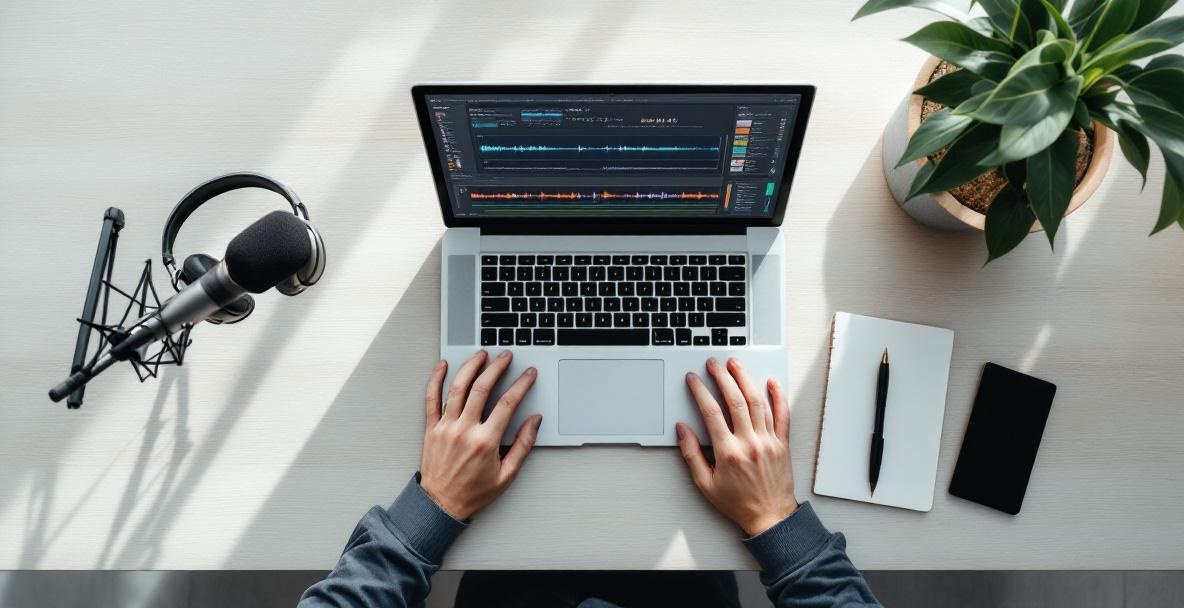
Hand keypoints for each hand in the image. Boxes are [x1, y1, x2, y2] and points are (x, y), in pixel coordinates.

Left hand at [420, 350, 542, 519]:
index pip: (507, 404)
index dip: (521, 385)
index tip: (528, 374)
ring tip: (481, 354)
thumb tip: (534, 421)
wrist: (440, 504)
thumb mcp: (507, 475)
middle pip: (482, 389)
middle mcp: (464, 430)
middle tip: (506, 357)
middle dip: (497, 368)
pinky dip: (436, 379)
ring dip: (470, 367)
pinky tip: (443, 365)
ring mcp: (445, 427)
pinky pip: (431, 398)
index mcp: (485, 442)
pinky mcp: (431, 428)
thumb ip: (523, 445)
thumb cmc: (473, 492)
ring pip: (457, 388)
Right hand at [676, 357, 797, 536]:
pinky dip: (778, 397)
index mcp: (728, 452)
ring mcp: (768, 441)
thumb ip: (691, 455)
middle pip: (735, 400)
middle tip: (713, 364)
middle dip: (722, 377)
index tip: (693, 380)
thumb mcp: (705, 484)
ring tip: (735, 365)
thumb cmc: (737, 503)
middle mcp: (749, 443)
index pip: (711, 412)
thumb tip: (682, 430)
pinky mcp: (782, 444)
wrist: (770, 517)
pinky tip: (771, 382)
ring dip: (745, 379)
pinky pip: (782, 415)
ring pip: (757, 402)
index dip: (700, 391)